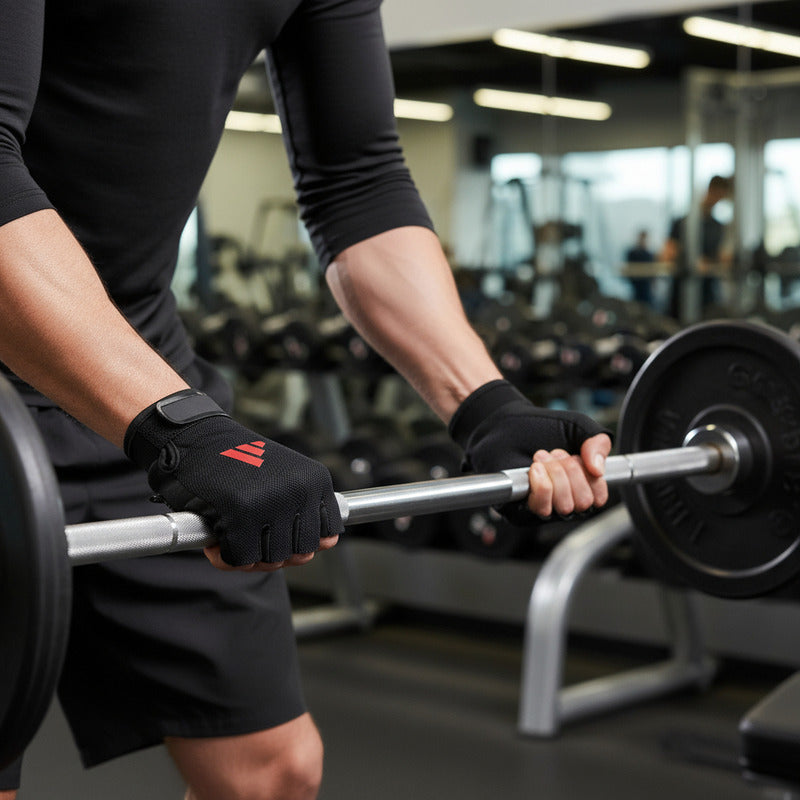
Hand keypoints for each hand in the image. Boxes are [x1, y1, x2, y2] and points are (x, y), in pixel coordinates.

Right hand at [125, 390, 342, 568]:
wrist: (197, 437)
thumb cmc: (238, 461)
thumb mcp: (285, 478)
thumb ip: (305, 513)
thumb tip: (320, 548)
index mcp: (315, 481)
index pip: (327, 536)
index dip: (300, 544)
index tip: (279, 536)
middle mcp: (300, 491)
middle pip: (300, 554)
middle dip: (273, 555)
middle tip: (250, 539)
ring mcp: (272, 503)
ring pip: (271, 560)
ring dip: (248, 558)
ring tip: (232, 536)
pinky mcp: (240, 514)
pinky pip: (239, 559)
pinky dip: (224, 557)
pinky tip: (216, 540)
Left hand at [448, 380, 611, 521]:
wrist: (505, 422)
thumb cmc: (540, 427)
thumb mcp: (578, 426)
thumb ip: (598, 442)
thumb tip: (598, 469)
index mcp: (580, 487)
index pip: (598, 497)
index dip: (589, 474)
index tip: (576, 455)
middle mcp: (563, 501)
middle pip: (583, 502)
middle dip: (571, 471)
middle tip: (554, 455)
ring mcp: (542, 508)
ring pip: (565, 506)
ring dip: (556, 475)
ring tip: (542, 459)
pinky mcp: (520, 511)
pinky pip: (542, 507)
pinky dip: (542, 484)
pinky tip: (535, 468)